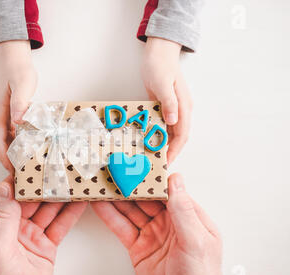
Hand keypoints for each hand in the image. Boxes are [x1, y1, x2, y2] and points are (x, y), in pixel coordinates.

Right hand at [0, 40, 36, 171]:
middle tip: (22, 172)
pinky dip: (17, 143)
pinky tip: (29, 147)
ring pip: (4, 140)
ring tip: (26, 164)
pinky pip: (9, 134)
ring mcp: (0, 117)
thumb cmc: (18, 71)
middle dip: (8, 160)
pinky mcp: (6, 115)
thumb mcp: (22, 85)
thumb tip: (17, 122)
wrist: (13, 60)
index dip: (4, 157)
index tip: (13, 170)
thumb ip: (20, 103)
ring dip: (13, 153)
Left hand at [0, 178, 86, 274]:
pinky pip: (59, 227)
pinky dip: (69, 215)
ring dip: (59, 197)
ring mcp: (30, 237)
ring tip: (71, 181)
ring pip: (47, 211)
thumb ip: (4, 217)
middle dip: (42, 185)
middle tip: (56, 169)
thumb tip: (4, 189)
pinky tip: (77, 204)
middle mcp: (12, 229)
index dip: (17, 180)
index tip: (29, 163)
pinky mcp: (46, 246)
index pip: (5, 196)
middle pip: (29, 201)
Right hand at [91, 173, 224, 274]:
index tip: (137, 164)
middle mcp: (169, 223)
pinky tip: (100, 206)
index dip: (151, 178)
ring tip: (102, 184)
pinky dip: (110, 217)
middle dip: (129, 186)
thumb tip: (176, 180)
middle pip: (145, 199)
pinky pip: (122, 228)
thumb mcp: (195, 241)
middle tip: (113, 171)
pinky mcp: (138, 247)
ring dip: (116, 198)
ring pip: (131, 211)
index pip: (167, 191)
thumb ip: (183, 210)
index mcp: (188, 217)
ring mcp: (152, 234)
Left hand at [142, 37, 192, 164]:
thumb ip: (168, 103)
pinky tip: (149, 141)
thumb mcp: (162, 84)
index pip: (182, 135)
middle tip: (158, 164)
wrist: (158, 52)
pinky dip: (158, 134)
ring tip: (153, 156)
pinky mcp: (164, 106)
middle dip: (170, 151)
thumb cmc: (160, 65)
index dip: (175, 150)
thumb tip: (173, 121)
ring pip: (170, 133)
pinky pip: (163, 125)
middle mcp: (181, 110)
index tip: (167, 161)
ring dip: (163, 144)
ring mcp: (173, 108)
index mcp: (183, 106)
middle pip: (178, 137)